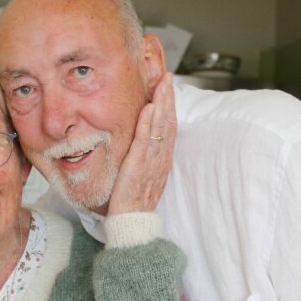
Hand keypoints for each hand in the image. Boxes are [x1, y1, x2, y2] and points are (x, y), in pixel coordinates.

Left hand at [107, 72, 176, 214]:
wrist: (131, 223)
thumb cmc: (132, 203)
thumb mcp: (141, 176)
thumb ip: (144, 159)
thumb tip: (141, 143)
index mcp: (161, 161)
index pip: (168, 128)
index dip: (169, 107)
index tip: (167, 87)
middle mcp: (160, 159)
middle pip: (168, 123)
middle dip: (168, 99)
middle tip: (168, 77)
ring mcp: (151, 162)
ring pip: (160, 128)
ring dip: (161, 104)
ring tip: (162, 84)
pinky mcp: (139, 166)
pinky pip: (145, 142)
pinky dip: (148, 124)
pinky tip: (149, 108)